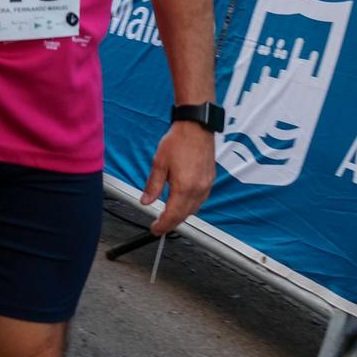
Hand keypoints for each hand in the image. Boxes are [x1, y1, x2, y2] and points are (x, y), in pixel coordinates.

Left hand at [140, 121, 214, 235]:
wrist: (196, 126)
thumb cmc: (178, 141)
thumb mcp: (159, 163)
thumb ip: (153, 185)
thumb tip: (146, 201)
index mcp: (184, 187)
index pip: (173, 215)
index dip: (162, 225)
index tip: (154, 230)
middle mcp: (198, 189)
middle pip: (184, 215)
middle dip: (171, 223)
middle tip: (159, 225)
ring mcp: (206, 185)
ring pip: (194, 209)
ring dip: (181, 215)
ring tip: (169, 215)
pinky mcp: (210, 180)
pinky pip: (201, 200)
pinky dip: (190, 206)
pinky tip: (183, 202)